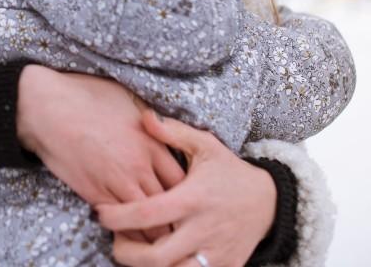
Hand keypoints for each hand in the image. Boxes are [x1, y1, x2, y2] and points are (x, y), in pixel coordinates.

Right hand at [16, 67, 185, 229]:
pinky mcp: (95, 195)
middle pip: (171, 206)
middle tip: (175, 223)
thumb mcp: (128, 99)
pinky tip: (129, 231)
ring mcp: (116, 183)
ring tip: (155, 234)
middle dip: (175, 218)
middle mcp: (139, 167)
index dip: (186, 193)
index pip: (182, 181)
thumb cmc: (85, 96)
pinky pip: (120, 224)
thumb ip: (151, 119)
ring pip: (148, 223)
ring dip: (154, 231)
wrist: (47, 108)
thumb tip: (164, 126)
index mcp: (151, 142)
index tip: (183, 197)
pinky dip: (128, 231)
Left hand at [96, 112, 276, 266]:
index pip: (148, 214)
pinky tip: (158, 258)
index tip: (100, 213)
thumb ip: (173, 133)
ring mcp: (215, 254)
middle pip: (155, 257)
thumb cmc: (229, 171)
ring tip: (133, 250)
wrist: (269, 201)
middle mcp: (203, 230)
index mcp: (194, 198)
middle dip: (125, 252)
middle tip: (114, 239)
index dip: (118, 217)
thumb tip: (145, 117)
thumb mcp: (205, 145)